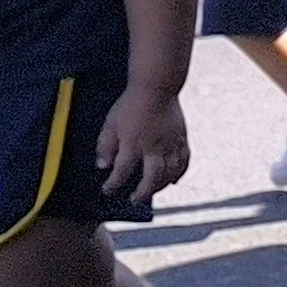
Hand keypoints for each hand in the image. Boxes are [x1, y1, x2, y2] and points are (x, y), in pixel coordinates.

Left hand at [98, 85, 191, 199]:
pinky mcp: (181, 139)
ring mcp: (170, 144)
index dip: (113, 184)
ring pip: (168, 174)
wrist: (157, 86)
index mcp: (133, 144)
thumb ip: (105, 146)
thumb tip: (102, 165)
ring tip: (151, 191)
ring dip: (159, 186)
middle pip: (151, 179)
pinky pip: (183, 161)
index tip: (108, 190)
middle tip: (134, 199)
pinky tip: (173, 181)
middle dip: (142, 193)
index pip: (122, 172)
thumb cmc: (131, 103)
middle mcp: (153, 148)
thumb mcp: (110, 124)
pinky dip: (179, 174)